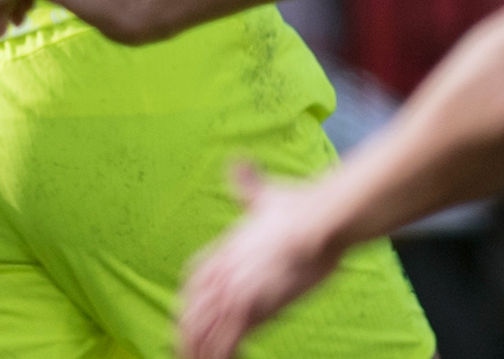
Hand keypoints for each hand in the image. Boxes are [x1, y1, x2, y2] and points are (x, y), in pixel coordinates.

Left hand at [177, 163, 342, 358]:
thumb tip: (237, 164)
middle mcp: (225, 270)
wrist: (320, 220)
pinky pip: (227, 338)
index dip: (189, 300)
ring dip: (198, 347)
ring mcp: (236, 288)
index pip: (194, 279)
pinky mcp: (252, 304)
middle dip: (187, 330)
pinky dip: (220, 353)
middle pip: (193, 308)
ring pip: (204, 327)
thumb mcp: (265, 193)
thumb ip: (247, 183)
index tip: (186, 315)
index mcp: (226, 248)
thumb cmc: (301, 206)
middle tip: (183, 350)